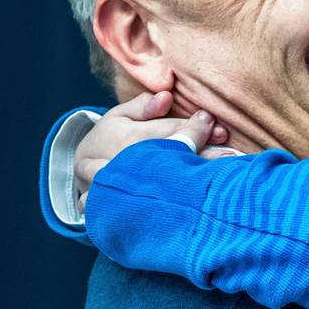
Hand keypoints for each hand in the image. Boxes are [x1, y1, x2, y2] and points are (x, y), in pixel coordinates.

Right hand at [74, 91, 228, 211]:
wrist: (80, 173)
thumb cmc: (109, 139)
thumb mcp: (119, 116)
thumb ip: (142, 107)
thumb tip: (166, 97)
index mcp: (121, 135)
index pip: (164, 131)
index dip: (193, 130)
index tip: (219, 130)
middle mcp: (118, 161)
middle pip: (161, 157)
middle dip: (196, 156)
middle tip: (228, 157)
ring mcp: (114, 188)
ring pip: (151, 185)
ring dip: (183, 183)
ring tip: (212, 184)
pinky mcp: (112, 209)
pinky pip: (136, 210)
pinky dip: (159, 212)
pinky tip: (185, 211)